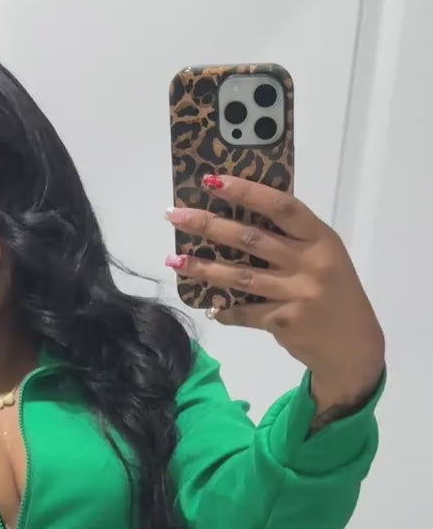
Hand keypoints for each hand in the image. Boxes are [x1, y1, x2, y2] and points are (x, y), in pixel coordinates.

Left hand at [166, 175, 384, 413]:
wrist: (354, 348)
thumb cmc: (335, 295)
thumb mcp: (326, 258)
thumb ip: (293, 240)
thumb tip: (239, 223)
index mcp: (321, 238)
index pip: (280, 206)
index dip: (246, 191)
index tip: (212, 181)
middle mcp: (310, 262)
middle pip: (250, 239)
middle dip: (207, 225)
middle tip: (175, 216)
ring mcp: (297, 293)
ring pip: (240, 276)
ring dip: (203, 268)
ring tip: (175, 261)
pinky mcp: (284, 321)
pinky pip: (245, 312)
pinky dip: (225, 310)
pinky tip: (209, 306)